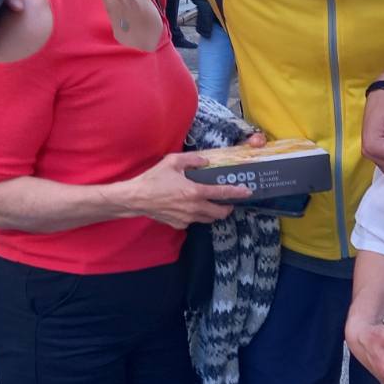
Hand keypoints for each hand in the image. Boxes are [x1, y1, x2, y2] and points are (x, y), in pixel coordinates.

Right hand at [118, 152, 251, 227]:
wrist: (136, 198)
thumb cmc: (153, 179)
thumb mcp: (173, 162)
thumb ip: (192, 159)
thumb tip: (205, 161)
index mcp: (195, 192)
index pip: (222, 193)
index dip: (237, 193)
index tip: (247, 192)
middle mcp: (194, 208)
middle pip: (220, 213)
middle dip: (227, 208)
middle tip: (228, 202)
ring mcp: (187, 219)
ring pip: (208, 219)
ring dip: (212, 212)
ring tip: (209, 203)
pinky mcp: (179, 225)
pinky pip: (193, 221)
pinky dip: (195, 215)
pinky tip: (189, 207)